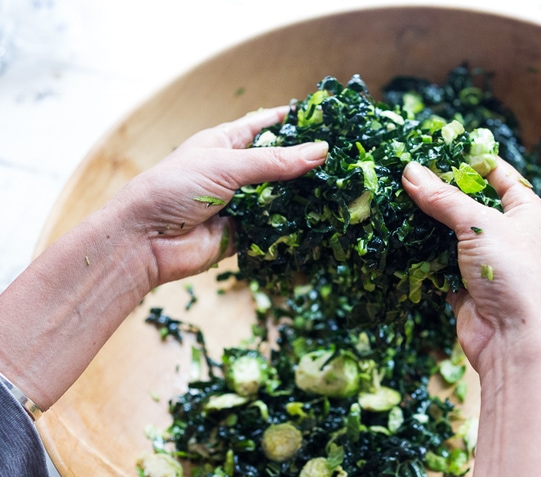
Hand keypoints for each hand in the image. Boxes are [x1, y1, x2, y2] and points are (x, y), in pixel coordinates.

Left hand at [0, 109, 326, 409]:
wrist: (144, 241)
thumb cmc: (174, 189)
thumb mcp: (226, 165)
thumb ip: (275, 162)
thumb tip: (321, 151)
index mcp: (225, 143)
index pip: (265, 126)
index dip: (292, 121)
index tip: (325, 118)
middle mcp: (234, 172)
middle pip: (278, 164)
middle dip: (306, 164)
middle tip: (342, 161)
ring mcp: (240, 204)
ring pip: (280, 197)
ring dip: (302, 197)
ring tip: (339, 191)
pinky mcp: (243, 234)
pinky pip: (274, 228)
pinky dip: (291, 227)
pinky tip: (318, 223)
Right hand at [402, 158, 540, 373]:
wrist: (514, 341)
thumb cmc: (513, 274)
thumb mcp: (480, 225)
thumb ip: (444, 198)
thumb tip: (409, 171)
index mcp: (528, 213)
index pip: (500, 176)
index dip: (472, 161)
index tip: (440, 148)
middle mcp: (510, 235)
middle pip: (471, 204)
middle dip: (441, 192)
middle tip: (407, 174)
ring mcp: (487, 262)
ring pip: (452, 234)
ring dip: (428, 223)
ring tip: (396, 199)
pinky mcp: (466, 285)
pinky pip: (440, 262)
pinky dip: (423, 252)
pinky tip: (400, 236)